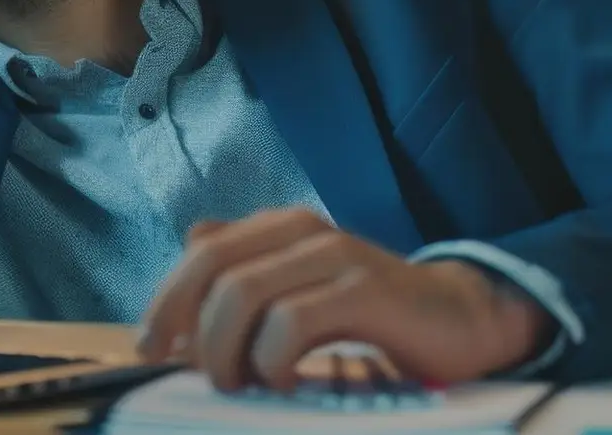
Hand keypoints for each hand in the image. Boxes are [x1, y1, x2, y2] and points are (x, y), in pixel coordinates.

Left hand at [135, 208, 548, 390]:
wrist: (460, 319)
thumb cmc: (371, 313)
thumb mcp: (303, 286)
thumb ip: (252, 262)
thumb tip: (193, 240)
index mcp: (281, 228)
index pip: (201, 250)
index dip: (167, 298)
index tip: (152, 349)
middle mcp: (303, 230)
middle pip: (213, 266)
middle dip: (188, 325)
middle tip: (198, 374)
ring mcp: (335, 256)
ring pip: (243, 294)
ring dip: (228, 350)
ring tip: (244, 382)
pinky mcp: (363, 290)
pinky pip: (290, 322)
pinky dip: (272, 360)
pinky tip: (286, 381)